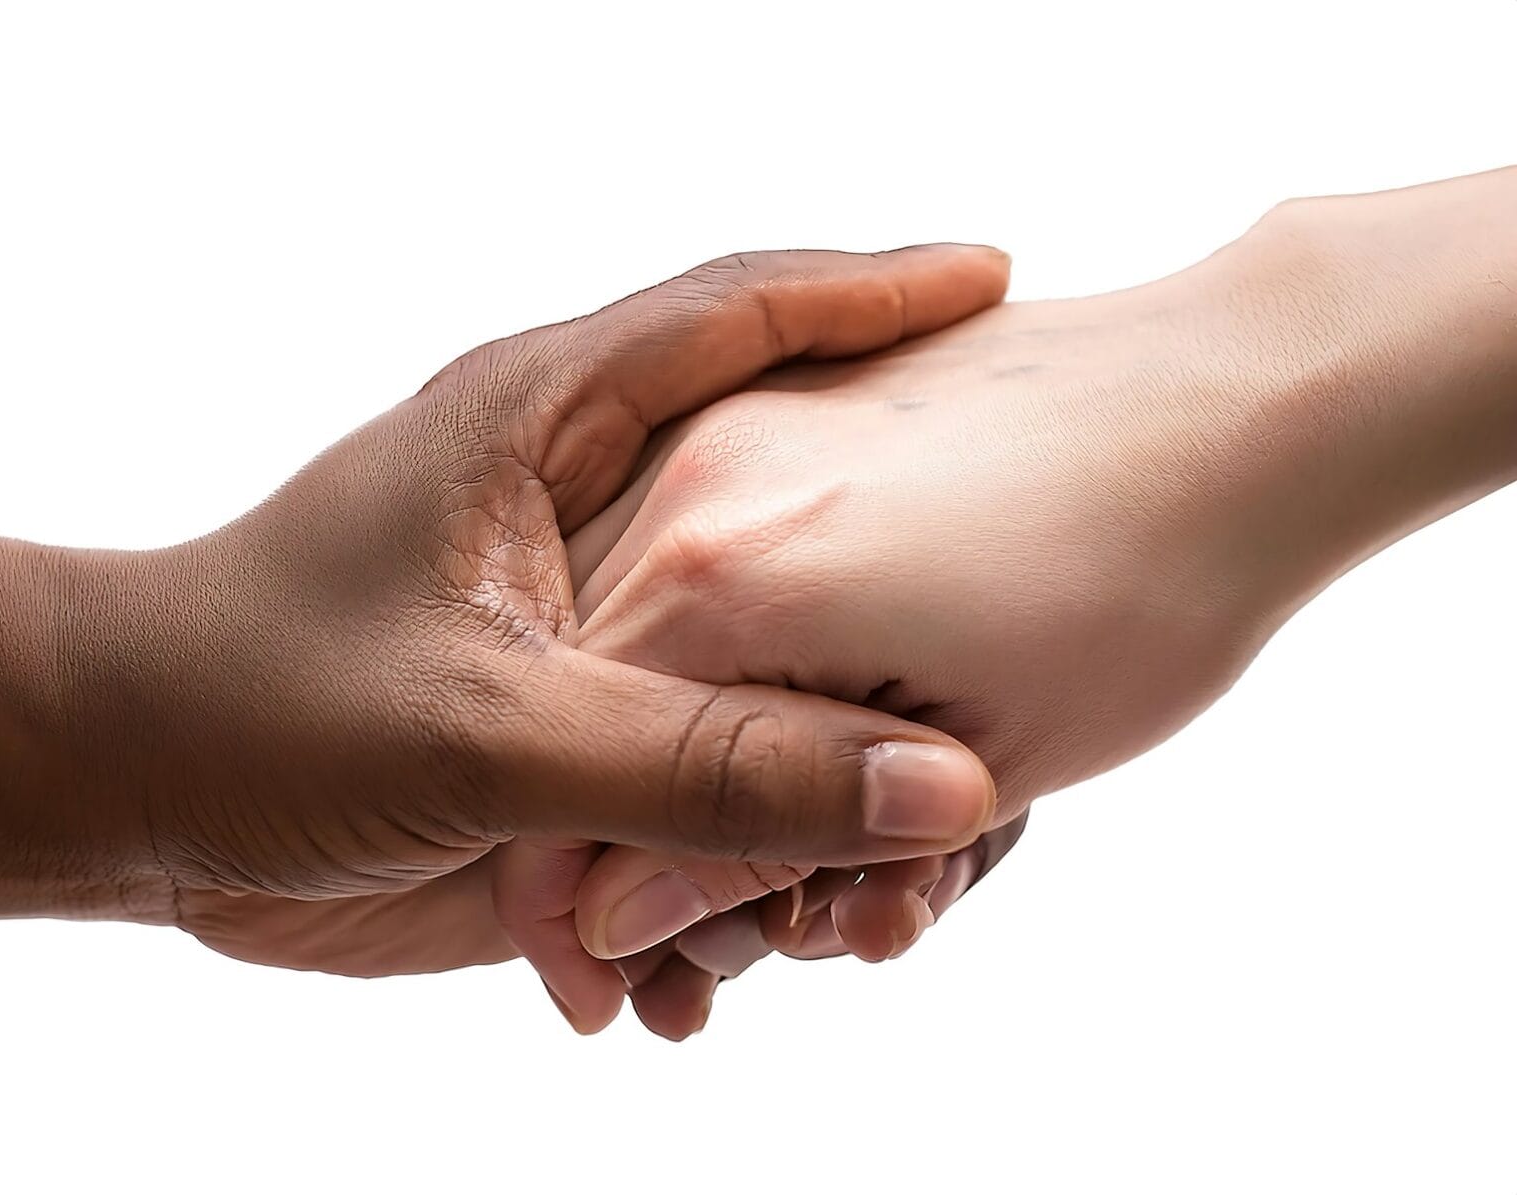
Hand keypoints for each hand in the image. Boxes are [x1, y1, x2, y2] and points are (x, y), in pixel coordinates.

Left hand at [0, 247, 1013, 985]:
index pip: (743, 310)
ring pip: (759, 612)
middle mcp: (579, 494)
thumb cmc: (265, 715)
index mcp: (549, 420)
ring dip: (839, 694)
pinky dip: (764, 795)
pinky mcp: (573, 701)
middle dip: (890, 499)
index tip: (998, 281)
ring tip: (934, 758)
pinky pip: (710, 723)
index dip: (879, 294)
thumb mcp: (496, 736)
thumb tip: (932, 788)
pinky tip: (801, 869)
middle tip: (1005, 526)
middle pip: (778, 455)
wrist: (139, 798)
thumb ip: (712, 763)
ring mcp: (584, 601)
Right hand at [558, 171, 1516, 1027]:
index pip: (579, 773)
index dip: (599, 899)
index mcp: (713, 579)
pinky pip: (712, 558)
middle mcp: (692, 480)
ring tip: (886, 822)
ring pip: (660, 642)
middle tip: (813, 912)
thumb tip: (614, 917)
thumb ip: (761, 840)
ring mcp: (737, 424)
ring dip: (740, 750)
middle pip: (608, 707)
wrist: (1246, 398)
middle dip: (688, 838)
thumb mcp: (970, 761)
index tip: (659, 974)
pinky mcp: (787, 406)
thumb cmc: (1143, 585)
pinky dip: (763, 655)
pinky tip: (874, 692)